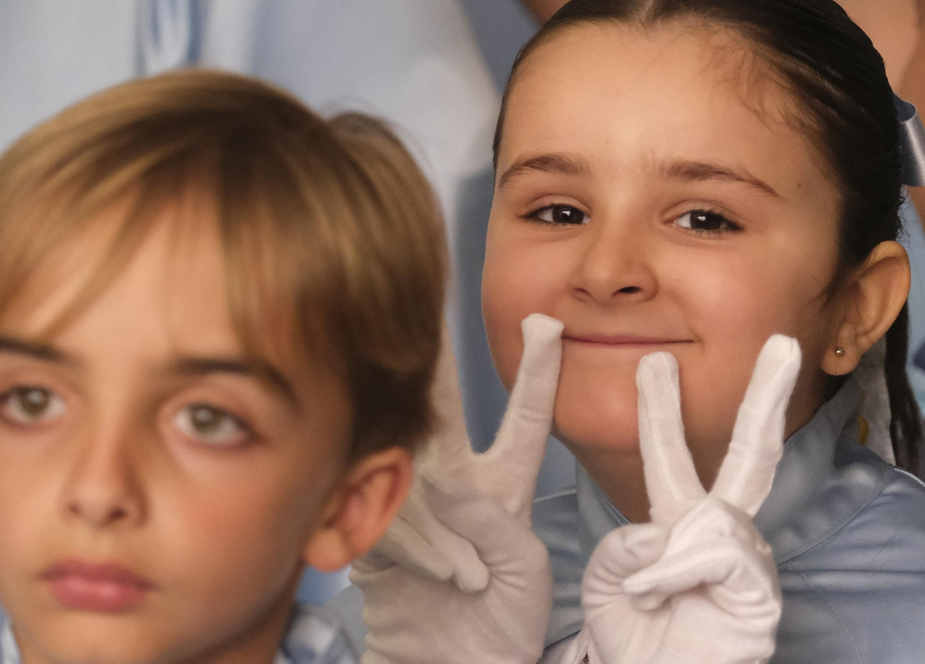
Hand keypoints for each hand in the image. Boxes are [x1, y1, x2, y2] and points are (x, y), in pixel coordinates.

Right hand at [352, 315, 563, 663]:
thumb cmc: (505, 617)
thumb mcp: (524, 564)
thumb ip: (492, 519)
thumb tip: (443, 487)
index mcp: (505, 480)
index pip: (524, 413)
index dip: (537, 368)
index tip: (548, 319)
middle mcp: (455, 478)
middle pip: (442, 406)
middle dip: (437, 358)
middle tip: (424, 308)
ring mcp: (411, 502)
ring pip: (413, 476)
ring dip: (445, 530)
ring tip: (473, 577)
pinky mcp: (376, 533)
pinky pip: (392, 523)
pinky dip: (425, 553)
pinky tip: (449, 578)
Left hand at [578, 336, 800, 663]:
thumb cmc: (635, 643)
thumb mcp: (607, 582)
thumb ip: (623, 545)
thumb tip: (661, 534)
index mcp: (681, 521)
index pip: (674, 453)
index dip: (664, 410)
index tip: (658, 359)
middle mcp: (722, 531)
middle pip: (753, 452)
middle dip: (767, 396)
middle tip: (783, 343)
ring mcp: (750, 561)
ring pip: (712, 514)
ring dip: (667, 555)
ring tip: (644, 595)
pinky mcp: (762, 592)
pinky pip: (718, 551)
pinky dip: (677, 572)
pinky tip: (657, 598)